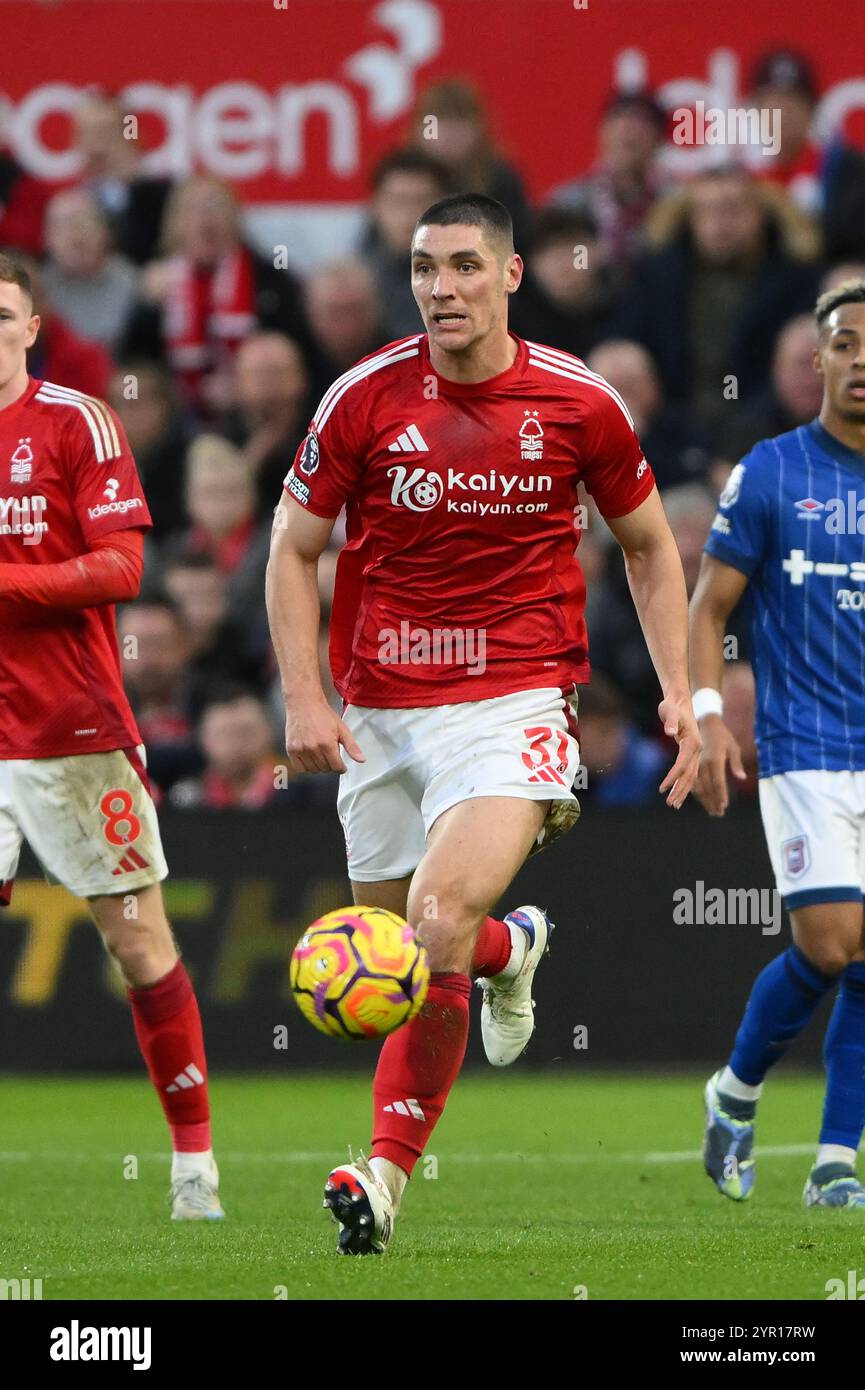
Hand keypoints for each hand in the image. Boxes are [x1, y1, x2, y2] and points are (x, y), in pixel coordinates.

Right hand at [284, 699, 364, 774]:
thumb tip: (362, 760)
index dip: (341, 767)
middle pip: (325, 769)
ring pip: (313, 770)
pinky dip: (306, 767)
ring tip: (320, 754)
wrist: (304, 704)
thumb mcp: (342, 729)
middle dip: (330, 765)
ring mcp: (301, 750)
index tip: (341, 765)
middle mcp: (313, 748)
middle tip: (330, 754)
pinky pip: (300, 768)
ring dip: (319, 766)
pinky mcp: (291, 750)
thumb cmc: (322, 715)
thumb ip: (352, 746)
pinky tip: (310, 758)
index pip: (336, 767)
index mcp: (327, 744)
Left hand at [657, 693, 701, 808]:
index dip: (673, 777)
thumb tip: (671, 732)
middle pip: (690, 774)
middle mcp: (697, 749)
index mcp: (693, 741)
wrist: (680, 700)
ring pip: (690, 775)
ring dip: (682, 790)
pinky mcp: (691, 752)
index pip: (683, 764)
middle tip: (671, 804)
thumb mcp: (670, 711)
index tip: (662, 788)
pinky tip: (677, 792)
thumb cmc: (673, 705)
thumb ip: (671, 722)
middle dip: (680, 790)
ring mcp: (695, 751)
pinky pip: (688, 771)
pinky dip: (683, 782)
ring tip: (673, 804)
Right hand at [693, 713, 745, 816]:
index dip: (721, 795)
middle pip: (708, 788)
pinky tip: (704, 801)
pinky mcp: (691, 766)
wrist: (705, 724)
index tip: (724, 806)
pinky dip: (698, 794)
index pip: (718, 782)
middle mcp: (703, 764)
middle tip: (718, 814)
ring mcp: (696, 765)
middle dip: (713, 802)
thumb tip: (742, 778)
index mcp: (715, 759)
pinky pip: (693, 783)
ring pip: (699, 788)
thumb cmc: (723, 736)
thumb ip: (736, 763)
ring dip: (705, 801)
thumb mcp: (733, 747)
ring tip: (712, 812)